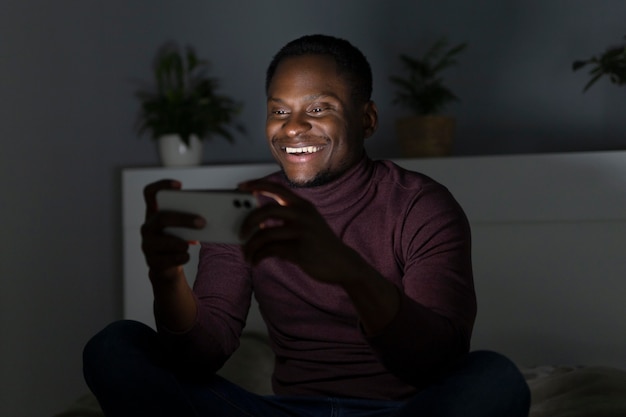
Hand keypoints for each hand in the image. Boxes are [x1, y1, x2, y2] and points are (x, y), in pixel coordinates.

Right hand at [140, 179, 205, 282]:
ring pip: (162, 241)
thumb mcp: (182, 226)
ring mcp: (148, 245)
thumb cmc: (178, 239)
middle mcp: (148, 227)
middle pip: (162, 217)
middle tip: (203, 222)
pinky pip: (165, 260)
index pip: (150, 193)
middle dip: (183, 219)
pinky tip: (186, 256)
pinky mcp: (153, 262)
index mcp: (155, 213)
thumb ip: (190, 216)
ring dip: (179, 242)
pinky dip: (178, 257)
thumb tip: (210, 216)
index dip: (162, 186)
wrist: (168, 265)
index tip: (179, 185)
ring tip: (192, 243)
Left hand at [238, 179, 364, 285]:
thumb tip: (255, 223)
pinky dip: (258, 257)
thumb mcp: (308, 224)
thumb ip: (287, 219)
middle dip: (247, 222)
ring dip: (250, 246)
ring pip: (264, 235)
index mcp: (303, 205)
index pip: (276, 188)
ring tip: (245, 254)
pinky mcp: (300, 251)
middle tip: (240, 233)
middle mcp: (303, 215)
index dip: (256, 184)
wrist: (343, 264)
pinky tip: (255, 262)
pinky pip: (270, 251)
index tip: (240, 186)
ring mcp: (302, 232)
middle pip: (265, 211)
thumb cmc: (319, 244)